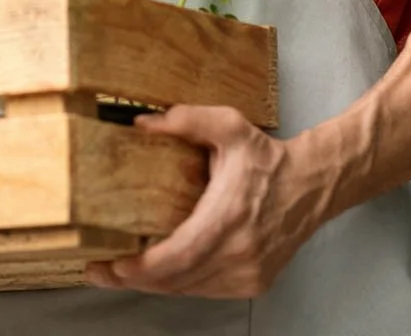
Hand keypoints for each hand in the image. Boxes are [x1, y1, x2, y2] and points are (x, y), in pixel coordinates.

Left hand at [85, 105, 330, 298]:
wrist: (312, 184)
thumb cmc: (267, 158)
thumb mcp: (229, 125)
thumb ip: (186, 120)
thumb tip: (141, 123)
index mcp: (230, 216)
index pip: (178, 256)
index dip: (142, 267)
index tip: (112, 265)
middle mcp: (240, 252)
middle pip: (176, 280)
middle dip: (133, 279)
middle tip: (98, 271)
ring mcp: (249, 273)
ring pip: (189, 290)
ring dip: (153, 285)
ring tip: (119, 274)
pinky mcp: (254, 283)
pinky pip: (206, 291)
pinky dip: (179, 285)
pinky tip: (158, 275)